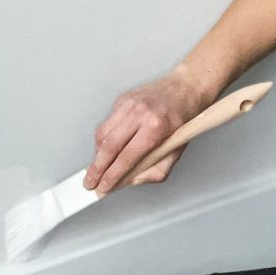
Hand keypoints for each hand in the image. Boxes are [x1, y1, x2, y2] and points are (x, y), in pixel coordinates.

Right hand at [83, 63, 209, 192]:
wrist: (186, 87)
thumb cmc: (183, 118)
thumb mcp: (177, 150)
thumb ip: (156, 169)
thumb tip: (131, 181)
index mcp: (156, 128)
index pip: (127, 157)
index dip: (112, 175)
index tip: (104, 187)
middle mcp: (140, 114)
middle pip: (109, 146)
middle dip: (97, 168)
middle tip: (90, 182)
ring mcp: (129, 104)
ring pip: (103, 133)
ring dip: (97, 154)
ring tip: (97, 168)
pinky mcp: (122, 99)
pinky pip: (107, 123)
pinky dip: (104, 138)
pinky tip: (108, 148)